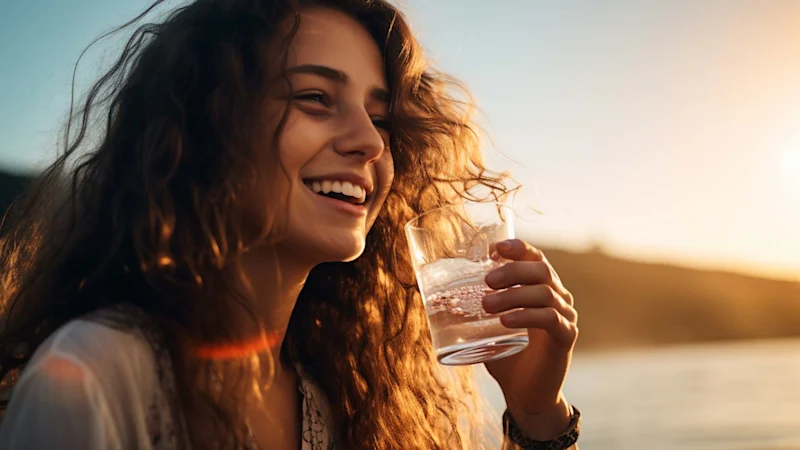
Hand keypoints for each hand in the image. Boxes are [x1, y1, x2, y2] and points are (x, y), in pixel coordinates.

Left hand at [482, 239, 577, 439]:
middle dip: (512, 270)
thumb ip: (469, 307)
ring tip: (486, 304)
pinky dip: (526, 316)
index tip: (493, 249)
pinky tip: (506, 321)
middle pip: (541, 270)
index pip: (536, 258)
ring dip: (513, 295)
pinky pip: (550, 319)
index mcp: (541, 287)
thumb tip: (429, 290)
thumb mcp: (486, 326)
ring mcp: (565, 316)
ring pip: (544, 293)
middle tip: (486, 281)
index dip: (518, 248)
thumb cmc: (506, 355)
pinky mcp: (566, 337)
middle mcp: (558, 297)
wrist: (525, 394)